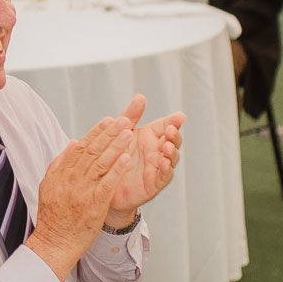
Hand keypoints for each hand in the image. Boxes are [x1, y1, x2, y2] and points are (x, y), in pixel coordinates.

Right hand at [25, 115, 133, 276]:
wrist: (54, 242)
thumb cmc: (53, 216)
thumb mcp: (49, 185)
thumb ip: (60, 163)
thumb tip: (72, 143)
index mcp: (62, 173)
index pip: (82, 147)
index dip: (96, 132)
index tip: (108, 120)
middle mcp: (72, 179)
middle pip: (93, 151)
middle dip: (109, 134)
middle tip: (124, 120)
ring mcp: (82, 192)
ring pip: (101, 164)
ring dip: (115, 147)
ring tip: (128, 133)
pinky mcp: (93, 205)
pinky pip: (106, 185)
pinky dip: (116, 171)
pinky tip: (126, 159)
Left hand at [105, 94, 183, 216]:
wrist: (102, 184)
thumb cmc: (112, 156)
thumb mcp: (120, 133)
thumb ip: (130, 116)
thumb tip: (140, 97)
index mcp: (150, 136)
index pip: (165, 125)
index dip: (173, 121)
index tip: (179, 116)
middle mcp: (157, 150)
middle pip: (172, 140)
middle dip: (174, 134)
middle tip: (171, 129)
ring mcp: (158, 166)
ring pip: (171, 157)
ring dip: (172, 150)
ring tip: (166, 144)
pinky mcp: (155, 183)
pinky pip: (165, 175)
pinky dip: (166, 168)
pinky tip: (163, 162)